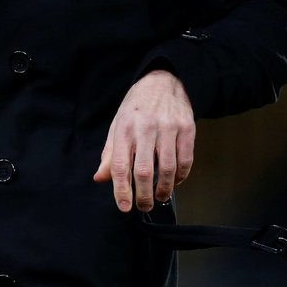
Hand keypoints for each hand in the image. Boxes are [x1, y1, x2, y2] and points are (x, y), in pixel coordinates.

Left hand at [93, 69, 195, 212]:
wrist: (164, 80)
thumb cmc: (137, 105)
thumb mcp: (118, 124)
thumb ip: (110, 153)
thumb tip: (99, 178)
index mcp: (124, 127)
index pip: (120, 165)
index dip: (121, 190)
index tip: (124, 207)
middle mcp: (146, 127)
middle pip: (144, 171)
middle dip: (143, 196)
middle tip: (143, 207)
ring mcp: (168, 127)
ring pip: (167, 169)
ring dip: (164, 190)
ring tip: (159, 197)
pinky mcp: (187, 128)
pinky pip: (185, 160)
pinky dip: (180, 177)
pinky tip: (174, 181)